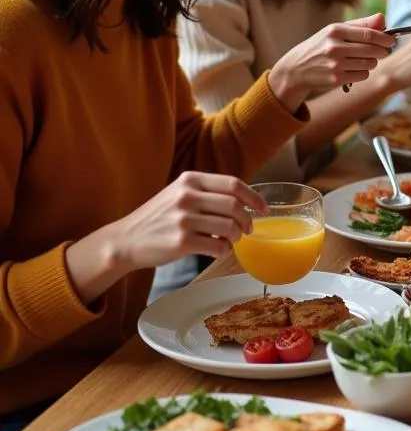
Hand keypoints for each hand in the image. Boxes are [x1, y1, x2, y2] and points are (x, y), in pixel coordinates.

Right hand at [112, 172, 264, 270]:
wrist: (126, 240)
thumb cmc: (159, 217)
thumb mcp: (180, 193)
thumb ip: (208, 192)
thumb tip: (245, 201)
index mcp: (190, 180)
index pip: (234, 184)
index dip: (254, 197)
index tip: (264, 209)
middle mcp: (187, 196)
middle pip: (235, 206)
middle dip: (247, 220)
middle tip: (247, 230)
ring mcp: (183, 219)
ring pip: (229, 227)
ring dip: (236, 237)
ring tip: (230, 241)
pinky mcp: (180, 242)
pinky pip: (217, 246)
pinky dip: (224, 251)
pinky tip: (218, 250)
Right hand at [268, 13, 392, 110]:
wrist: (297, 68)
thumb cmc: (322, 45)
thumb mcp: (336, 30)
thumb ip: (361, 24)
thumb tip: (383, 18)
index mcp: (336, 31)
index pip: (369, 34)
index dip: (385, 38)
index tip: (392, 40)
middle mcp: (335, 47)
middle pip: (372, 50)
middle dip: (382, 51)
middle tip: (384, 51)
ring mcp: (335, 65)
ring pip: (370, 64)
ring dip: (372, 62)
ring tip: (365, 59)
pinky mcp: (336, 79)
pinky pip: (362, 75)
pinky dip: (363, 72)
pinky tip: (354, 68)